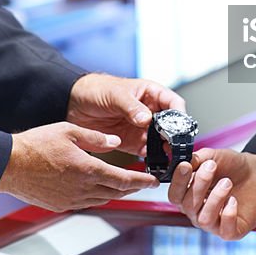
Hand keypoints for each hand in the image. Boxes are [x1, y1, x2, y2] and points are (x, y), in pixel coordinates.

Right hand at [0, 121, 158, 210]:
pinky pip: (87, 203)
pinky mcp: (61, 205)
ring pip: (102, 199)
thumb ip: (96, 138)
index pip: (123, 180)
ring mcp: (71, 199)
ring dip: (116, 193)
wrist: (10, 165)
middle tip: (144, 182)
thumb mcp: (69, 131)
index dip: (141, 181)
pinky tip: (98, 189)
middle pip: (116, 192)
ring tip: (124, 185)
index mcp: (88, 169)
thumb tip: (115, 142)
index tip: (153, 180)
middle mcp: (82, 188)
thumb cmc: (36, 146)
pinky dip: (98, 196)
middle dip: (132, 188)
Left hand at [66, 73, 185, 154]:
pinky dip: (152, 160)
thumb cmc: (96, 90)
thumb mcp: (115, 94)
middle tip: (174, 148)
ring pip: (162, 142)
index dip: (180, 116)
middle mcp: (150, 112)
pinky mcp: (132, 143)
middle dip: (175, 138)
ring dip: (165, 151)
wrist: (74, 103)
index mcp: (150, 94)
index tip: (181, 128)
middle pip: (171, 126)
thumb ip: (131, 106)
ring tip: (166, 158)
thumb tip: (146, 119)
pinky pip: (147, 153)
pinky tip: (153, 165)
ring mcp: (142, 129)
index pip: (173, 103)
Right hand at [167, 148, 255, 239]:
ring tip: (227, 182)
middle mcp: (198, 211)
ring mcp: (214, 223)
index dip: (178, 182)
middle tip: (212, 167)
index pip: (175, 195)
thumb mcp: (212, 157)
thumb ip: (195, 159)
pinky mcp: (231, 231)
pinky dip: (228, 214)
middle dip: (199, 185)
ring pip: (204, 218)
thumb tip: (182, 161)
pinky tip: (234, 200)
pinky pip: (224, 230)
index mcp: (189, 194)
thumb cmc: (232, 167)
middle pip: (188, 205)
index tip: (186, 166)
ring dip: (215, 198)